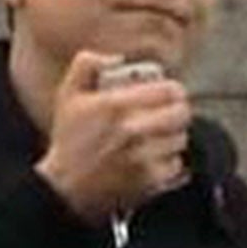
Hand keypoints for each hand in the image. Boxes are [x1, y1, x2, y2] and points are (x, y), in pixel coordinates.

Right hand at [35, 51, 190, 225]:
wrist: (64, 189)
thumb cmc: (69, 141)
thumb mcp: (68, 95)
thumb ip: (87, 64)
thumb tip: (116, 58)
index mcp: (115, 105)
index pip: (169, 90)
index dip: (173, 90)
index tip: (168, 94)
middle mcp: (132, 130)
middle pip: (182, 114)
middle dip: (176, 112)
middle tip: (168, 115)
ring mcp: (143, 157)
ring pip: (180, 139)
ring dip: (172, 137)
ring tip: (156, 138)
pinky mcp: (150, 180)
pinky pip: (177, 164)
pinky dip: (169, 162)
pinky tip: (153, 159)